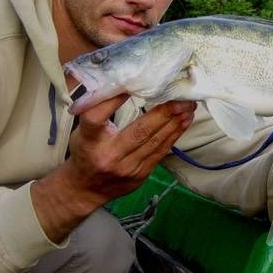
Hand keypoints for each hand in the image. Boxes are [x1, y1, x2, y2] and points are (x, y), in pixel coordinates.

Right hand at [32, 95, 195, 241]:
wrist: (85, 189)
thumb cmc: (86, 151)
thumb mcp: (82, 130)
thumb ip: (99, 111)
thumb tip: (127, 82)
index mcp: (88, 141)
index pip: (96, 118)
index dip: (112, 102)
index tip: (130, 86)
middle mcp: (108, 156)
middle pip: (139, 132)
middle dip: (164, 113)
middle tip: (181, 97)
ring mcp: (127, 168)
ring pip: (155, 141)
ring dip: (175, 122)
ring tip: (189, 106)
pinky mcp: (141, 175)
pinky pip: (161, 151)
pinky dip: (175, 134)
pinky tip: (184, 121)